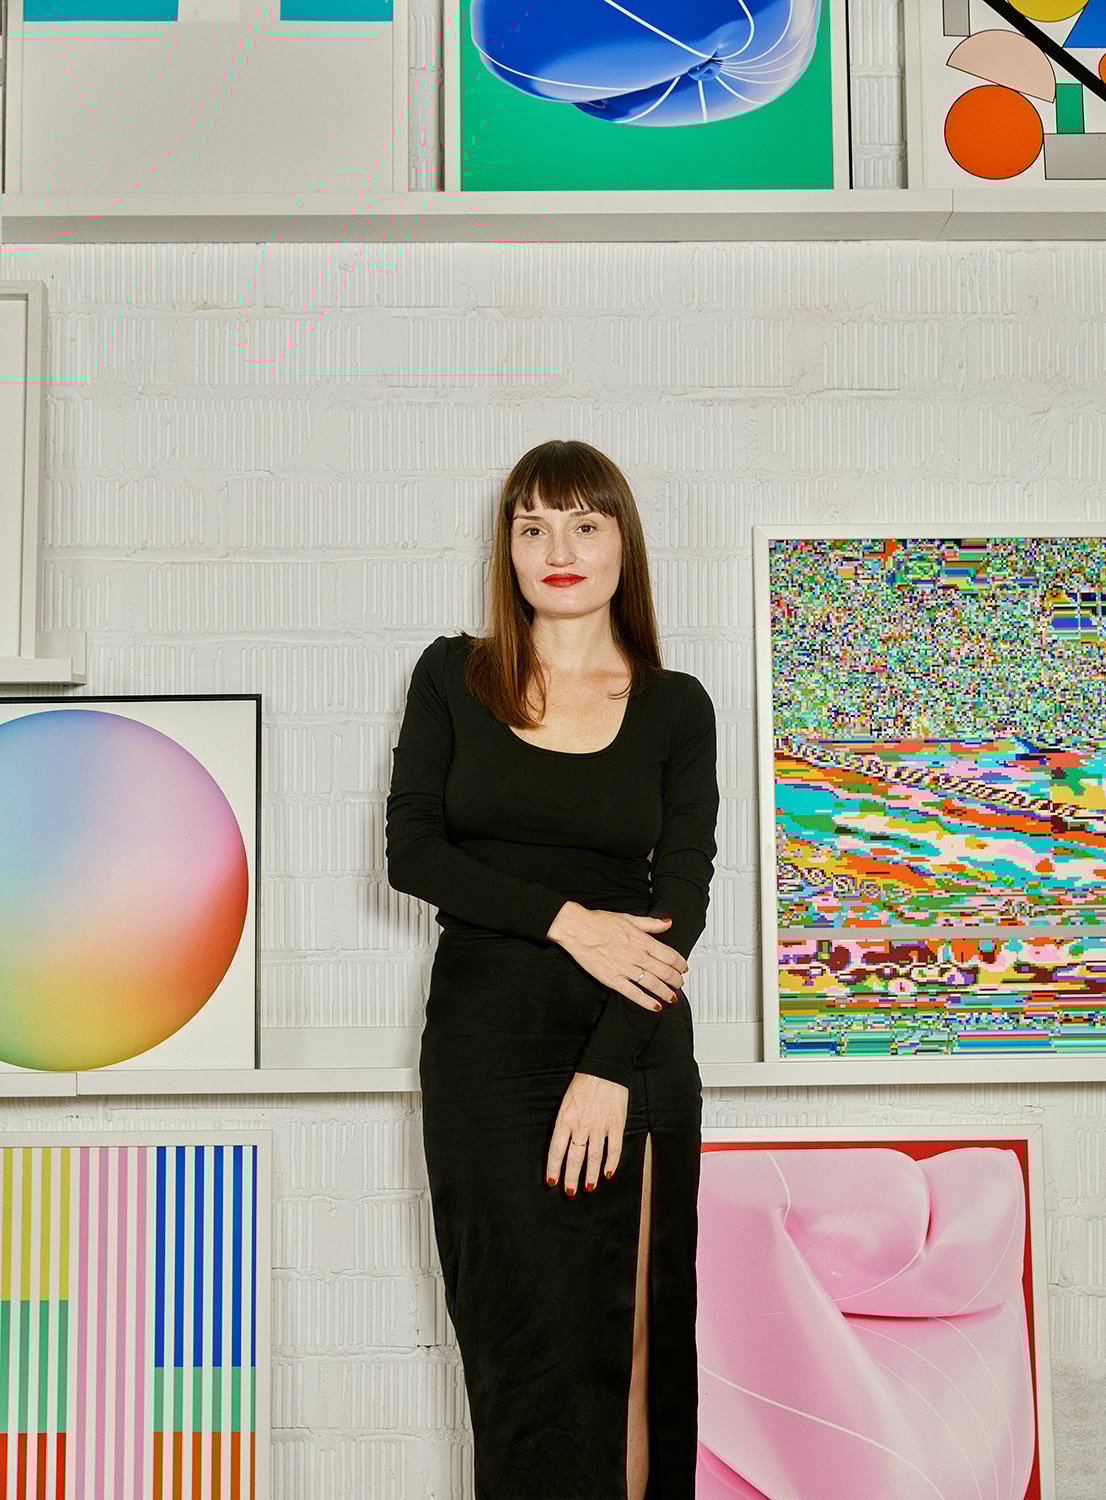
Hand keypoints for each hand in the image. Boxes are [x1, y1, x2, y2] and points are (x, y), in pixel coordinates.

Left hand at [545, 1071, 627, 1194]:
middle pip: (575, 1158)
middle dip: (571, 1178)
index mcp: (565, 1119)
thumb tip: (562, 1144)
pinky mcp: (616, 1124)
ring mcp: (600, 1126)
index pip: (556, 1150)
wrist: (605, 1069)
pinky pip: (614, 1149)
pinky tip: (608, 1174)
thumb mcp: (566, 1102)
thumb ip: (564, 1123)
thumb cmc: (583, 1084)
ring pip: (594, 1157)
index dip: (554, 1168)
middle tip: (570, 1192)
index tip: (552, 1182)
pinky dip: (611, 1163)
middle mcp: (581, 1125)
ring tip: (588, 1187)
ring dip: (590, 1175)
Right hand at [547, 903, 687, 1012]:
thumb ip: (651, 923)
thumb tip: (667, 923)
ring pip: (653, 984)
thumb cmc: (600, 923)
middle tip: (680, 984)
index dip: (680, 964)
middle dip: (676, 980)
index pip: (669, 955)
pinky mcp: (613, 979)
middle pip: (664, 972)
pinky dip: (647, 1001)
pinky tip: (655, 1006)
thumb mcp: (629, 918)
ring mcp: (625, 969)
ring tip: (672, 997)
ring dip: (666, 992)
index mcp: (642, 941)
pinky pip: (634, 993)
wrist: (578, 929)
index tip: (683, 968)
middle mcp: (637, 956)